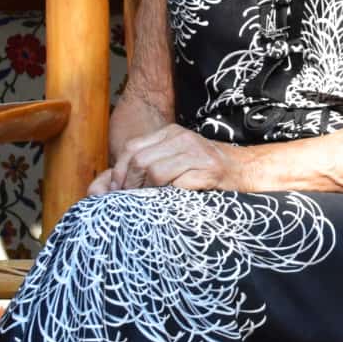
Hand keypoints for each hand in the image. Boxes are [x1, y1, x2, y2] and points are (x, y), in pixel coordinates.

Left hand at [90, 125, 253, 193]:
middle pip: (139, 160)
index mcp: (171, 134)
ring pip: (154, 171)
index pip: (131, 150)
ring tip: (150, 207)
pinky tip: (168, 206)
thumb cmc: (205, 174)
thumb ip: (131, 177)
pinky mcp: (207, 172)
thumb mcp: (169, 167)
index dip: (119, 175)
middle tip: (130, 206)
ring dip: (147, 194)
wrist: (248, 172)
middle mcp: (183, 139)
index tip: (118, 196)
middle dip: (129, 187)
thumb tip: (94, 193)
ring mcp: (196, 154)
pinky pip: (175, 185)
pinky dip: (165, 199)